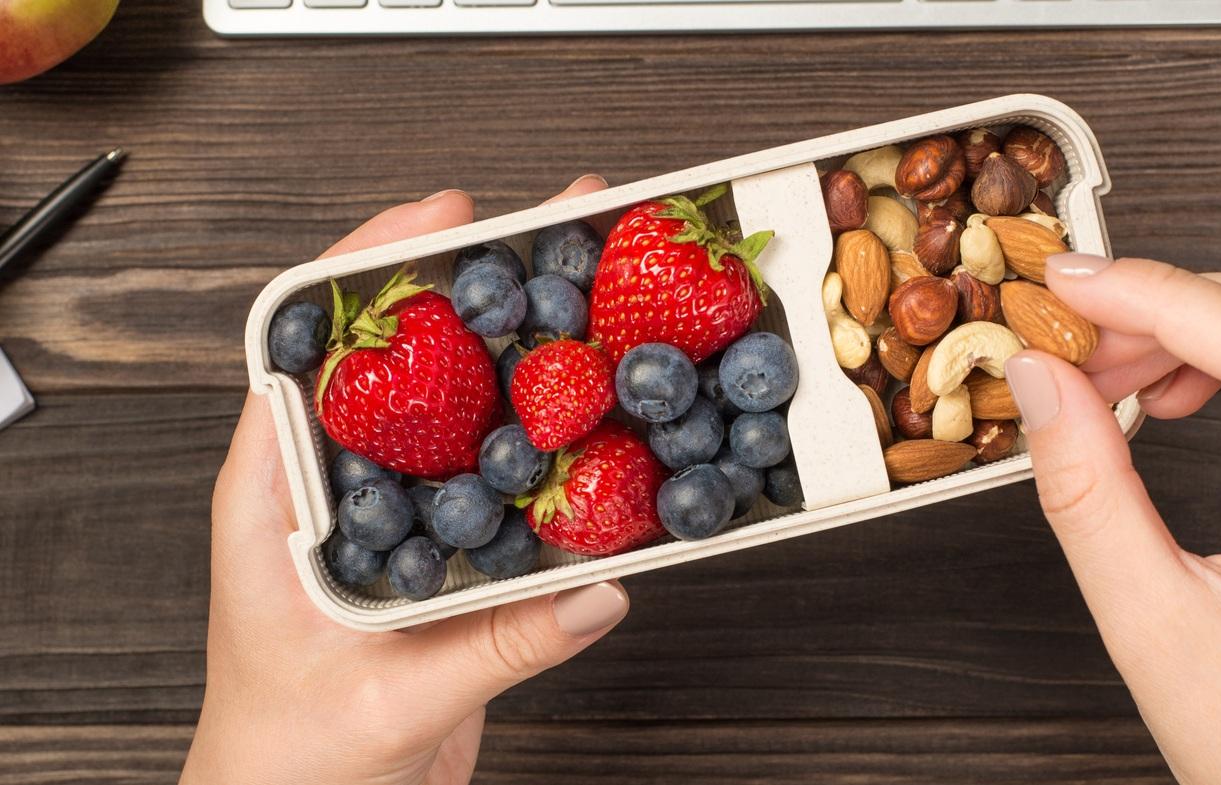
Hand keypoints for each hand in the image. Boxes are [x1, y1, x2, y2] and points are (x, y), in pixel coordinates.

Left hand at [182, 176, 622, 784]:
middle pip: (395, 354)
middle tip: (545, 226)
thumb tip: (596, 590)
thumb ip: (496, 648)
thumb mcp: (391, 702)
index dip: (369, 269)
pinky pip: (493, 468)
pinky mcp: (435, 546)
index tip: (439, 219)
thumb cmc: (291, 760)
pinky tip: (594, 412)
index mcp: (277, 500)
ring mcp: (387, 513)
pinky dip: (543, 432)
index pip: (307, 350)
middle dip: (467, 283)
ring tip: (583, 293)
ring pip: (450, 402)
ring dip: (513, 347)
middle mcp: (331, 490)